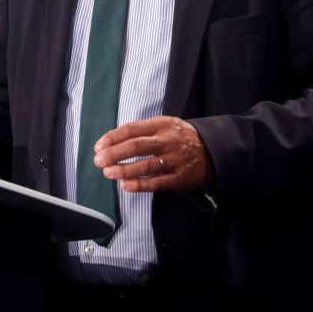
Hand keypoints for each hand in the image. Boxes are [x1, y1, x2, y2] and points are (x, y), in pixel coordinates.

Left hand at [92, 115, 214, 192]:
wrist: (213, 150)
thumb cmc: (180, 137)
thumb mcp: (165, 125)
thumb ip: (142, 131)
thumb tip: (112, 140)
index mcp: (161, 125)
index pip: (132, 130)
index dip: (113, 138)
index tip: (99, 146)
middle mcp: (168, 141)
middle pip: (137, 146)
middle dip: (115, 154)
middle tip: (99, 161)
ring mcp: (175, 160)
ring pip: (146, 166)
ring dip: (124, 170)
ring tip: (108, 173)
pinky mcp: (180, 178)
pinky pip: (157, 183)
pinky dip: (140, 185)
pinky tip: (125, 186)